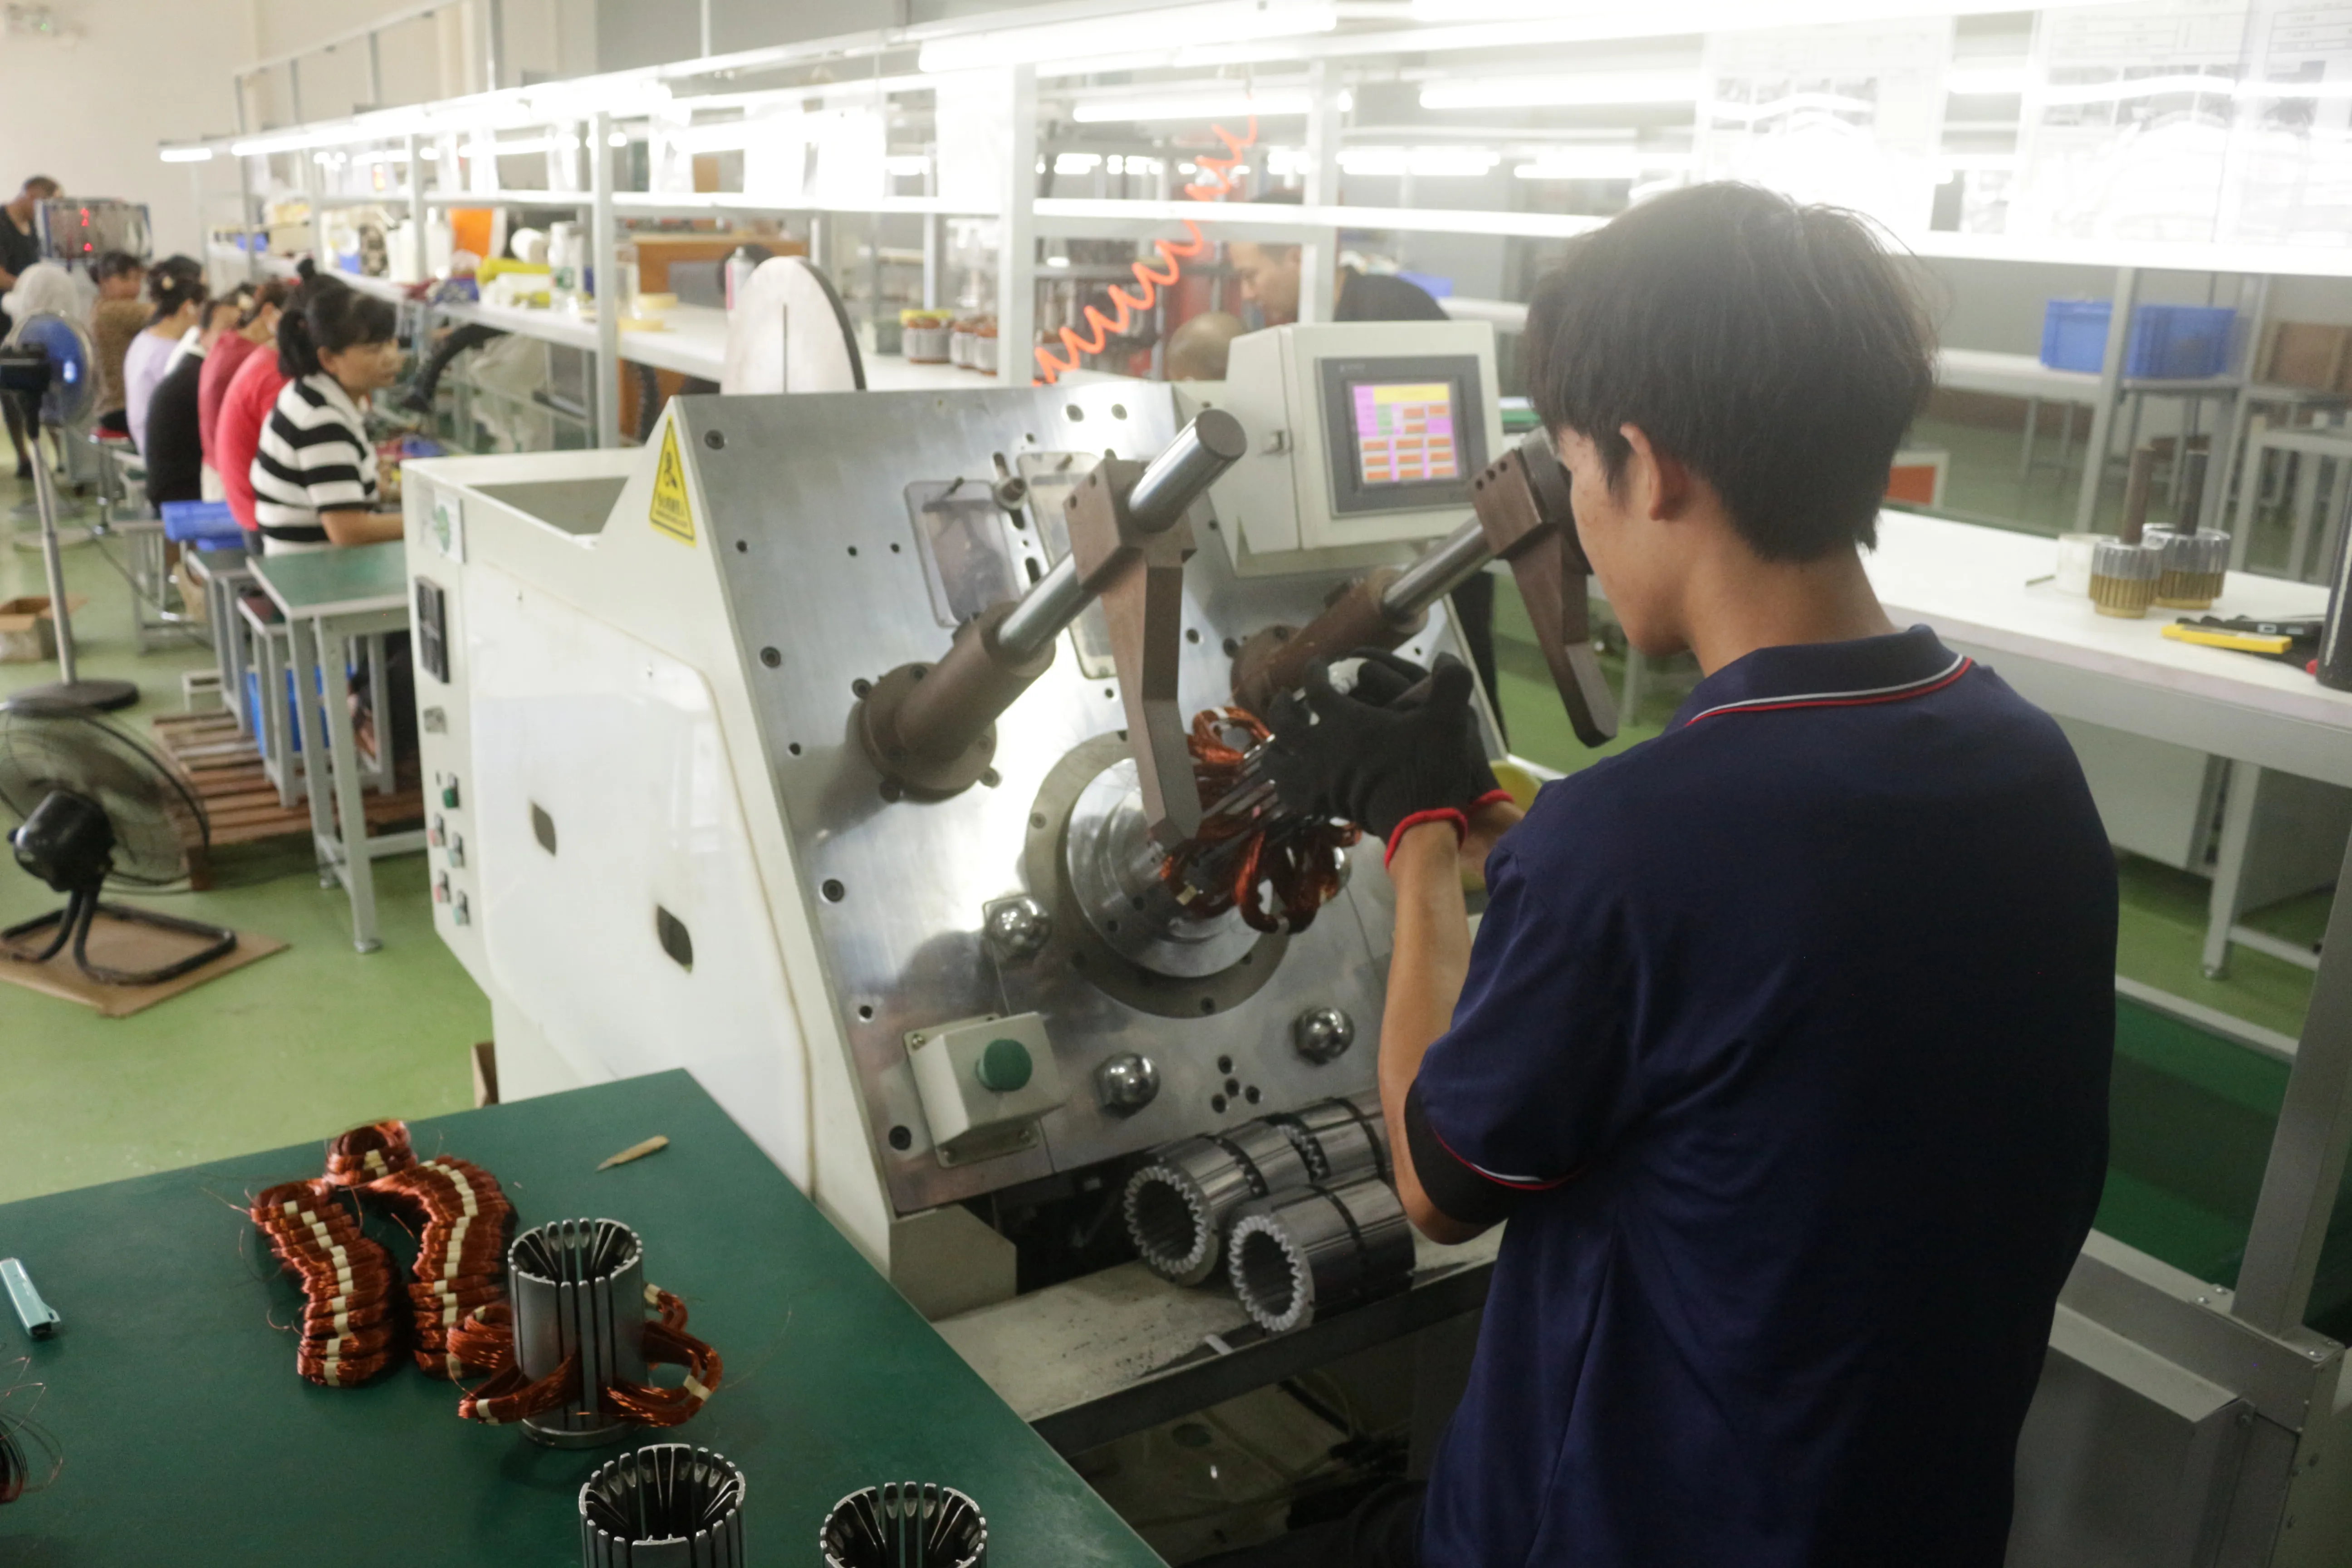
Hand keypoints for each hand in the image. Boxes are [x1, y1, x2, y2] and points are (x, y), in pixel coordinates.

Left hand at [1262, 650, 1503, 860]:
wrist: (1420, 824)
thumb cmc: (1428, 768)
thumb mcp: (1449, 719)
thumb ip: (1451, 682)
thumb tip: (1446, 657)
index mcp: (1345, 719)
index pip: (1315, 686)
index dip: (1314, 671)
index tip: (1318, 664)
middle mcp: (1320, 746)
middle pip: (1283, 720)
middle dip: (1281, 705)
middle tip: (1285, 697)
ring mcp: (1316, 778)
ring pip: (1276, 759)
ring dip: (1274, 745)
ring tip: (1277, 741)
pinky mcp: (1320, 805)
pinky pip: (1289, 792)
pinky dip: (1285, 782)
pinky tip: (1291, 780)